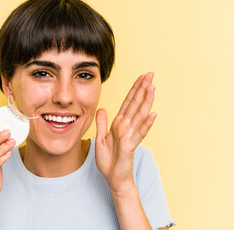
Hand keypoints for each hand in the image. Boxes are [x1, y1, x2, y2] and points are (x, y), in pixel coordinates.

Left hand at [95, 72, 155, 192]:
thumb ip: (102, 123)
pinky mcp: (130, 146)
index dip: (134, 90)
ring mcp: (129, 136)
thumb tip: (102, 109)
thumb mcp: (100, 138)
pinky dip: (146, 124)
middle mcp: (126, 127)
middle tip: (150, 74)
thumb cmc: (108, 160)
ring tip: (152, 87)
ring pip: (139, 115)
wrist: (112, 178)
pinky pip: (139, 133)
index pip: (127, 103)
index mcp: (118, 124)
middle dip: (142, 89)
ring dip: (146, 101)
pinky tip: (153, 114)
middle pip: (135, 105)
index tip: (141, 77)